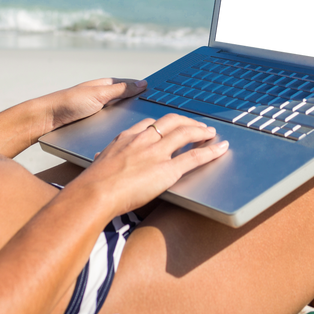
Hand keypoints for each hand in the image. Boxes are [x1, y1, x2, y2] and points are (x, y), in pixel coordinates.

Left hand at [47, 78, 147, 131]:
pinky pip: (112, 125)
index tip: (160, 95)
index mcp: (105, 85)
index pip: (130, 85)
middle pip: (127, 101)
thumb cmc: (69, 103)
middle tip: (155, 115)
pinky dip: (120, 128)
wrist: (46, 120)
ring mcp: (98, 111)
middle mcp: (102, 97)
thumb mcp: (98, 94)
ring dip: (129, 121)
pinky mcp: (93, 125)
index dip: (143, 89)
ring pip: (120, 115)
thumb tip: (142, 84)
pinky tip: (126, 136)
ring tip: (143, 127)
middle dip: (139, 106)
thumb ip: (120, 90)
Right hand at [75, 114, 228, 216]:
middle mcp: (144, 140)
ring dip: (201, 131)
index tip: (171, 127)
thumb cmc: (92, 183)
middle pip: (171, 121)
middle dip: (187, 122)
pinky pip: (194, 157)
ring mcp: (157, 153)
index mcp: (127, 137)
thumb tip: (100, 157)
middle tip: (198, 126)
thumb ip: (104, 158)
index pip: (150, 124)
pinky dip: (211, 151)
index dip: (164, 124)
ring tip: (210, 133)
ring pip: (186, 133)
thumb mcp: (98, 163)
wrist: (94, 192)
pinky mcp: (167, 169)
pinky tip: (220, 148)